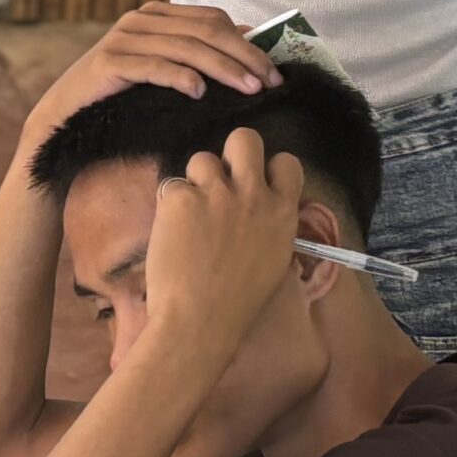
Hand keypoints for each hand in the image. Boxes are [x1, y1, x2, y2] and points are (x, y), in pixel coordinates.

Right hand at [28, 4, 279, 140]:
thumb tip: (248, 34)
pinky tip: (199, 92)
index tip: (273, 71)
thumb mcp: (162, 67)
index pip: (213, 19)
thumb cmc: (118, 95)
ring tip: (247, 89)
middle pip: (205, 31)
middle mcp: (139, 20)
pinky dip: (180, 77)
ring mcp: (122, 38)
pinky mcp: (108, 62)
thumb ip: (197, 49)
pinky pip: (154, 66)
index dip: (248, 43)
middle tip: (268, 82)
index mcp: (156, 14)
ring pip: (186, 47)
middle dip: (243, 56)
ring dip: (223, 68)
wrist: (65, 114)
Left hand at [144, 129, 304, 352]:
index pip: (286, 162)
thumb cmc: (238, 300)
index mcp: (282, 211)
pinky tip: (172, 233)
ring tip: (191, 213)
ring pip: (202, 158)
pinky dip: (170, 205)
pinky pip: (172, 186)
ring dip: (196, 180)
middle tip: (220, 179)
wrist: (201, 318)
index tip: (256, 182)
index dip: (268, 167)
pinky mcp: (180, 197)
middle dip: (232, 152)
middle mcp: (252, 194)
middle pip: (244, 138)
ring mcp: (215, 193)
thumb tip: (259, 212)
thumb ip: (270, 225)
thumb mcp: (274, 259)